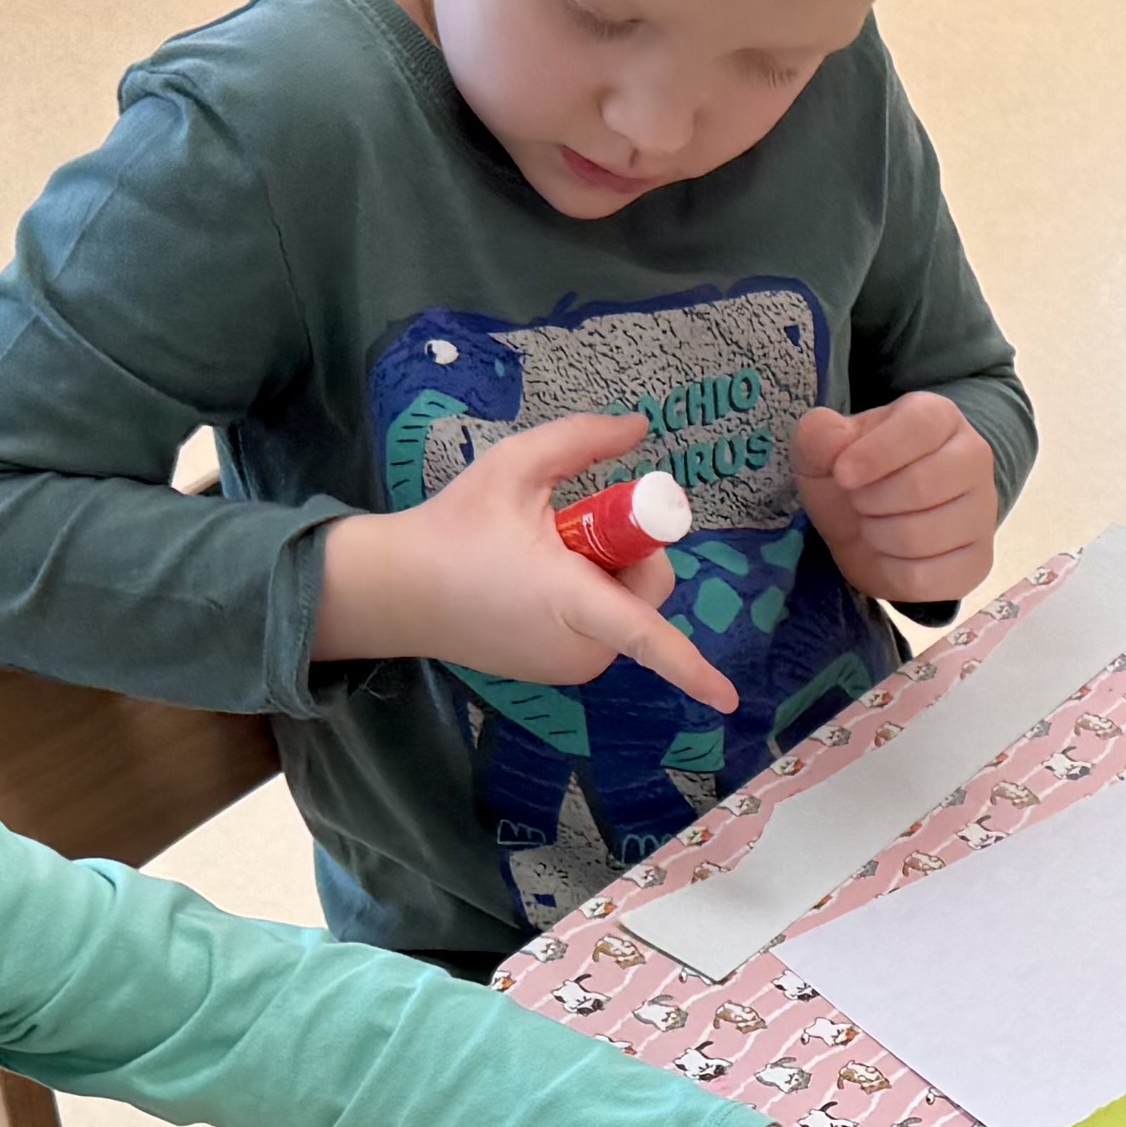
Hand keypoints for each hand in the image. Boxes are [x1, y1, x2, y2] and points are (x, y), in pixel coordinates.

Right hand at [311, 412, 738, 716]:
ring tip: (543, 555)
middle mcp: (577, 647)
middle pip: (646, 596)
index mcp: (571, 602)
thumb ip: (581, 439)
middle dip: (627, 556)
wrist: (396, 588)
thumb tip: (640, 426)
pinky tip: (535, 581)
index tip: (729, 700)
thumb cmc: (454, 526)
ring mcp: (567, 667)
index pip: (645, 636)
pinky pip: (600, 629)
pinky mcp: (556, 674)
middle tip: (570, 526)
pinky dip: (587, 600)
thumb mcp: (515, 465)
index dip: (692, 668)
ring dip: (605, 577)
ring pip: (624, 612)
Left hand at [792, 394, 1001, 611]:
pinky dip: (893, 572)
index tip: (842, 475)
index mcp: (939, 417)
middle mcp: (974, 457)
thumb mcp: (823, 451)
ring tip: (874, 525)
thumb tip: (830, 436)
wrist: (872, 529)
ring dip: (878, 537)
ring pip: (922, 535)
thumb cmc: (855, 479)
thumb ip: (819, 435)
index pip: (920, 426)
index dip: (876, 453)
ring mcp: (982, 512)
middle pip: (922, 485)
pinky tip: (891, 556)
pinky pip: (927, 577)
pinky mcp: (978, 561)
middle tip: (858, 502)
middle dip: (871, 501)